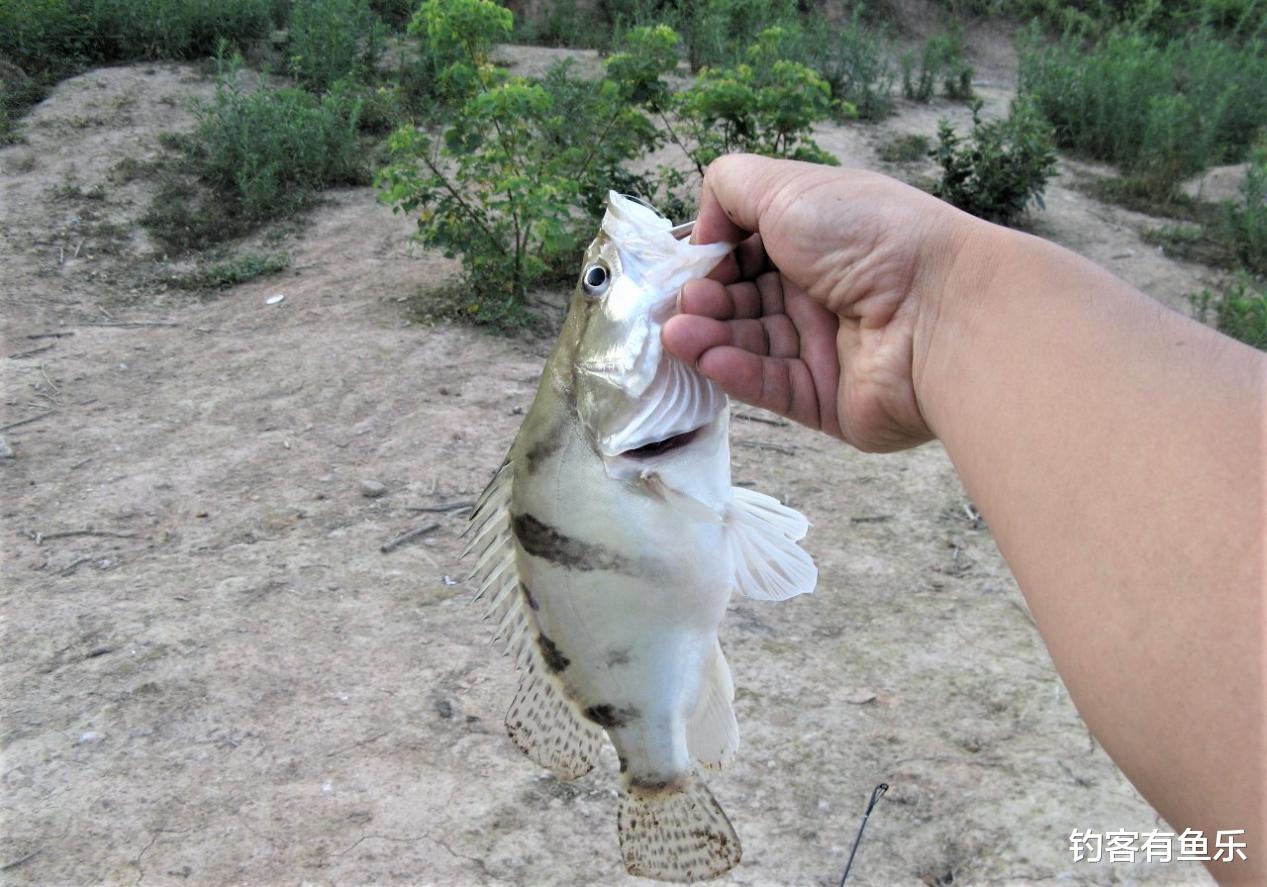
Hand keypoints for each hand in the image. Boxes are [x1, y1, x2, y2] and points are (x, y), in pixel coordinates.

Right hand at [662, 154, 988, 451]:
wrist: (942, 311)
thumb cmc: (869, 237)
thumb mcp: (789, 187)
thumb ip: (730, 190)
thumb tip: (703, 230)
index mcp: (818, 239)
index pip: (746, 251)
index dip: (712, 257)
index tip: (687, 264)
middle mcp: (821, 291)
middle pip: (742, 300)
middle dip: (704, 300)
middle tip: (681, 303)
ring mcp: (823, 348)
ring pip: (749, 345)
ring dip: (708, 337)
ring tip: (678, 332)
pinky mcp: (826, 399)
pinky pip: (771, 386)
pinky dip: (735, 372)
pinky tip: (706, 357)